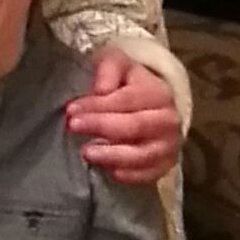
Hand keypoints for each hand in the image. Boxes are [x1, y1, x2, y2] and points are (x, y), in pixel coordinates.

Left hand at [64, 49, 180, 183]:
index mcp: (158, 92)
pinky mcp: (165, 165)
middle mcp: (168, 120)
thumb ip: (109, 69)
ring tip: (86, 152)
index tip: (71, 110)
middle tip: (72, 127)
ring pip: (142, 154)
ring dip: (112, 155)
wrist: (150, 105)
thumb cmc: (127, 82)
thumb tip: (101, 90)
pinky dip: (130, 175)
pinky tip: (109, 171)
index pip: (126, 100)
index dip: (98, 105)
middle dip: (101, 127)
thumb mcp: (116, 64)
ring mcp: (169, 145)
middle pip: (134, 126)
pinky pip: (149, 175)